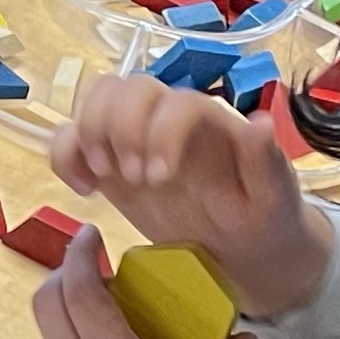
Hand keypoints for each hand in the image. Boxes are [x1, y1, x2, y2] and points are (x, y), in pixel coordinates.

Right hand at [50, 77, 327, 317]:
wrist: (244, 250)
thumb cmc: (262, 221)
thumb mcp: (273, 199)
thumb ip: (266, 162)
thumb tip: (259, 123)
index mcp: (211, 122)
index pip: (177, 101)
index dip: (159, 131)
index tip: (159, 178)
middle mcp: (169, 119)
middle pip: (129, 87)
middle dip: (119, 128)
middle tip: (131, 179)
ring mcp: (135, 137)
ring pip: (97, 99)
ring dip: (89, 133)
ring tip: (102, 179)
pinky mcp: (110, 161)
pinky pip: (72, 137)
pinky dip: (66, 156)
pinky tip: (84, 191)